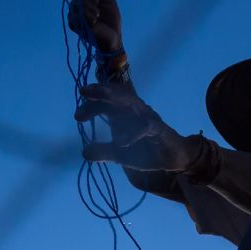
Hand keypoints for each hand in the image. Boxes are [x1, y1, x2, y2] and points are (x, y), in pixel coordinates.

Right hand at [67, 0, 122, 55]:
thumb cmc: (111, 20)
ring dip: (91, 7)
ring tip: (98, 15)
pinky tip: (94, 21)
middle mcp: (77, 4)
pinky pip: (77, 14)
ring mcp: (74, 14)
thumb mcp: (109, 1)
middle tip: (98, 5)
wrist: (113, 37)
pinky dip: (89, 16)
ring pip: (78, 2)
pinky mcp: (73, 24)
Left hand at [74, 83, 193, 172]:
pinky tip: (121, 143)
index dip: (93, 97)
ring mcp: (147, 117)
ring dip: (115, 101)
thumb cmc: (146, 151)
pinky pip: (145, 127)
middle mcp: (134, 110)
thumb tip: (85, 152)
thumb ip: (104, 151)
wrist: (172, 157)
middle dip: (100, 91)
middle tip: (84, 93)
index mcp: (124, 113)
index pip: (107, 99)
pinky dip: (133, 133)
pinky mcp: (158, 129)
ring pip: (130, 104)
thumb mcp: (120, 154)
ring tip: (99, 98)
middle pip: (116, 95)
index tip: (79, 110)